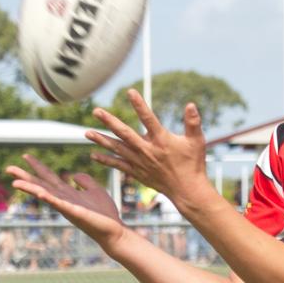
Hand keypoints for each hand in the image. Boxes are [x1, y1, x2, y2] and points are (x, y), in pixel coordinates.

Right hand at [7, 156, 126, 249]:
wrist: (115, 231)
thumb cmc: (105, 214)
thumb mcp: (95, 191)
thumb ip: (85, 182)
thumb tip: (74, 175)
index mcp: (68, 194)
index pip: (49, 178)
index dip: (38, 167)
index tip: (25, 155)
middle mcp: (64, 200)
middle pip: (41, 185)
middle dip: (25, 177)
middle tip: (8, 167)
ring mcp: (67, 207)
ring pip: (45, 195)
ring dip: (31, 188)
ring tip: (15, 182)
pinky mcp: (75, 213)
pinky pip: (60, 205)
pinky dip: (49, 199)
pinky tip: (40, 193)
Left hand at [87, 89, 209, 205]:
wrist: (187, 191)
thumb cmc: (193, 164)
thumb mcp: (197, 141)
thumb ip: (193, 122)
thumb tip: (191, 104)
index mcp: (161, 140)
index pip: (148, 118)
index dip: (139, 104)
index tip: (129, 92)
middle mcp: (147, 150)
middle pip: (124, 133)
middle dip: (110, 121)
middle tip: (96, 111)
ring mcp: (140, 162)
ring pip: (117, 149)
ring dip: (101, 140)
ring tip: (86, 133)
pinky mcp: (137, 172)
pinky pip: (118, 165)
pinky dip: (106, 160)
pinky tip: (93, 155)